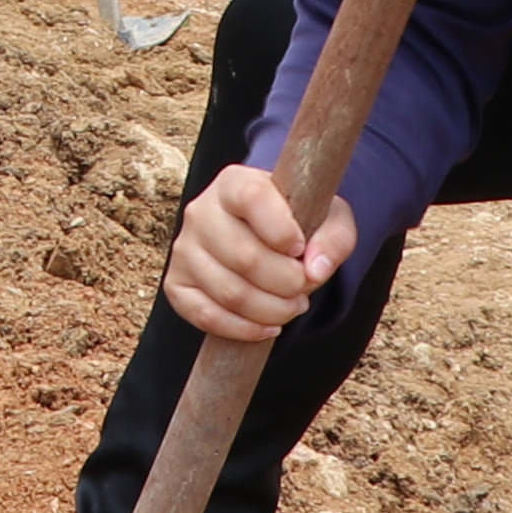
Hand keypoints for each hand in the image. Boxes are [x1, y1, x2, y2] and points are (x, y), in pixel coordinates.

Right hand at [163, 165, 361, 345]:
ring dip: (272, 310)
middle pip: (245, 257)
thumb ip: (334, 238)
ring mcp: (184, 249)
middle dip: (287, 282)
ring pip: (229, 292)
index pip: (253, 199)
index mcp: (235, 182)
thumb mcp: (330, 219)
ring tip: (294, 306)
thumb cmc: (299, 224)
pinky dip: (243, 329)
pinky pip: (206, 316)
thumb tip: (315, 270)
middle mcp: (201, 211)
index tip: (300, 248)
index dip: (282, 230)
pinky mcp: (177, 284)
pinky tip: (268, 327)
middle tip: (305, 287)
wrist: (267, 239)